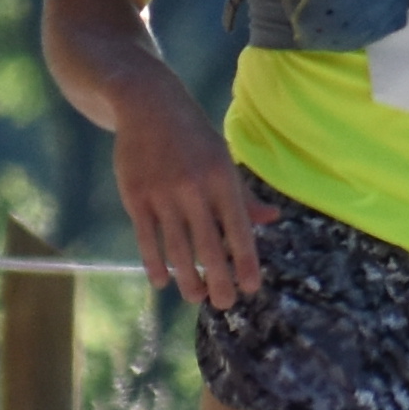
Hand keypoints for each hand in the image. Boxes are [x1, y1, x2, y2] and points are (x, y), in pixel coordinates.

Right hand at [115, 90, 268, 307]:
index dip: (246, 261)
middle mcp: (194, 187)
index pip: (238, 229)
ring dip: (187, 279)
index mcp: (222, 178)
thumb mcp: (223, 158)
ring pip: (177, 248)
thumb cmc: (192, 136)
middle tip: (225, 304)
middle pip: (209, 246)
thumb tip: (272, 220)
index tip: (252, 287)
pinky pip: (147, 239)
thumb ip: (244, 195)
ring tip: (196, 298)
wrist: (148, 105)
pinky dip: (155, 263)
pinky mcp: (136, 197)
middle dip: (219, 280)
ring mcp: (163, 193)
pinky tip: (162, 281)